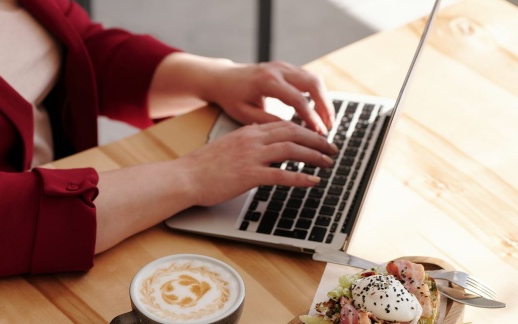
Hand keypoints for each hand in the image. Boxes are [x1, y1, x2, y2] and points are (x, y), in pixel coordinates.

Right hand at [178, 120, 337, 206]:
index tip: (318, 137)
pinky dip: (301, 177)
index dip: (306, 130)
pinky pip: (282, 174)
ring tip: (327, 163)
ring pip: (292, 150)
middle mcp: (253, 140)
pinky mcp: (250, 175)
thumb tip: (262, 141)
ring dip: (314, 156)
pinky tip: (313, 181)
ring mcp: (252, 156)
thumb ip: (246, 141)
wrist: (186, 177)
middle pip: (294, 133)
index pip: (284, 125)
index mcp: (248, 131)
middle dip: (317, 140)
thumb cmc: (203, 166)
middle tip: (332, 148)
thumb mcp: (227, 145)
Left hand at [203, 61, 334, 134]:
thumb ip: (268, 121)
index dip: (311, 118)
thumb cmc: (231, 97)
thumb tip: (292, 132)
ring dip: (324, 100)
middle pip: (313, 84)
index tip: (319, 133)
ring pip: (314, 79)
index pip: (297, 100)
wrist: (222, 78)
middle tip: (329, 127)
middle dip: (325, 106)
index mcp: (267, 81)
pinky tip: (319, 110)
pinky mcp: (286, 68)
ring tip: (327, 120)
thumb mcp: (245, 114)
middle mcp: (278, 70)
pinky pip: (308, 78)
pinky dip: (317, 94)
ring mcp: (284, 66)